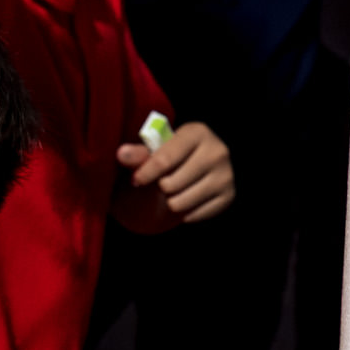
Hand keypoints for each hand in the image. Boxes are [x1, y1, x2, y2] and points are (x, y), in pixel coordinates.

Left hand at [114, 121, 234, 232]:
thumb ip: (139, 154)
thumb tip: (121, 154)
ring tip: (175, 191)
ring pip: (180, 203)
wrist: (203, 164)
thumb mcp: (158, 149)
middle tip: (164, 181)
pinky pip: (193, 216)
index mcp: (197, 133)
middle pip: (171, 185)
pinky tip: (187, 199)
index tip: (136, 180)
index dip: (145, 173)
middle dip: (161, 187)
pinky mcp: (228, 196)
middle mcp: (217, 152)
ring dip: (170, 202)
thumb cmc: (175, 154)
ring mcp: (225, 175)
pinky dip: (184, 212)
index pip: (164, 160)